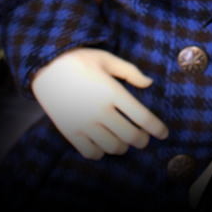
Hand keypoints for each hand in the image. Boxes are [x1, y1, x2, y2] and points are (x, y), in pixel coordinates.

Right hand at [31, 47, 168, 159]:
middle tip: (145, 138)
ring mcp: (83, 123)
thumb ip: (130, 72)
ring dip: (123, 146)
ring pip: (112, 147)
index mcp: (112, 91)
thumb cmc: (80, 59)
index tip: (164, 133)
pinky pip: (91, 152)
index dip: (156, 128)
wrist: (46, 66)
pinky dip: (101, 152)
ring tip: (124, 140)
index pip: (141, 116)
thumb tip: (149, 84)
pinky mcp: (70, 131)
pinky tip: (104, 143)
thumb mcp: (107, 59)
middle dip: (142, 140)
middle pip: (130, 136)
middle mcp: (99, 110)